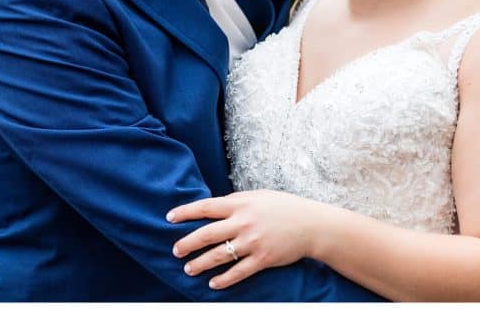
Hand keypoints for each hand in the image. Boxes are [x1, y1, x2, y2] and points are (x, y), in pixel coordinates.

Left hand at [168, 190, 317, 289]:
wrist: (309, 224)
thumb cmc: (282, 207)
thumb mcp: (258, 196)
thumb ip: (236, 201)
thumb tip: (214, 207)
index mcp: (241, 203)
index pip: (206, 207)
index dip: (186, 212)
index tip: (170, 218)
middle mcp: (243, 222)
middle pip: (208, 234)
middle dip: (188, 243)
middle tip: (175, 251)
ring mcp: (252, 242)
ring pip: (219, 255)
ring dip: (201, 263)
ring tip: (189, 269)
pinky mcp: (262, 259)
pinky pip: (238, 272)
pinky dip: (223, 280)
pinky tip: (212, 284)